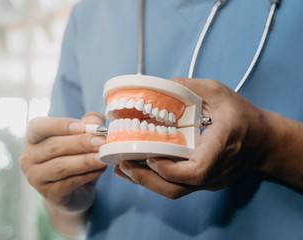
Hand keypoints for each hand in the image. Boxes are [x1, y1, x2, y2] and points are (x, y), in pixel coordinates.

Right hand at [20, 112, 106, 212]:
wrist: (74, 194)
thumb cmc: (75, 159)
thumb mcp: (82, 139)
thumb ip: (88, 125)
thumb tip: (94, 121)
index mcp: (33, 138)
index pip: (38, 127)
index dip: (60, 125)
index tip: (82, 126)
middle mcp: (29, 157)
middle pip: (52, 146)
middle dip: (80, 143)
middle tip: (101, 141)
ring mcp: (36, 178)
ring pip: (60, 166)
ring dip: (84, 160)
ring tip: (103, 156)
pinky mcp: (49, 194)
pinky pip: (68, 183)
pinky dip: (86, 175)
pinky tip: (100, 169)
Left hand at [115, 77, 269, 198]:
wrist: (263, 140)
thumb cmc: (242, 116)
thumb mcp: (218, 92)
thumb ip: (189, 87)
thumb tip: (158, 87)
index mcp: (221, 147)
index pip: (195, 171)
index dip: (170, 169)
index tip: (150, 156)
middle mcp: (214, 171)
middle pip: (177, 188)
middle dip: (146, 179)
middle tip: (122, 164)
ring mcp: (208, 181)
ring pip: (174, 191)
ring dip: (146, 182)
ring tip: (122, 168)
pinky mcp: (202, 182)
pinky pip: (176, 186)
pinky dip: (155, 179)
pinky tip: (137, 170)